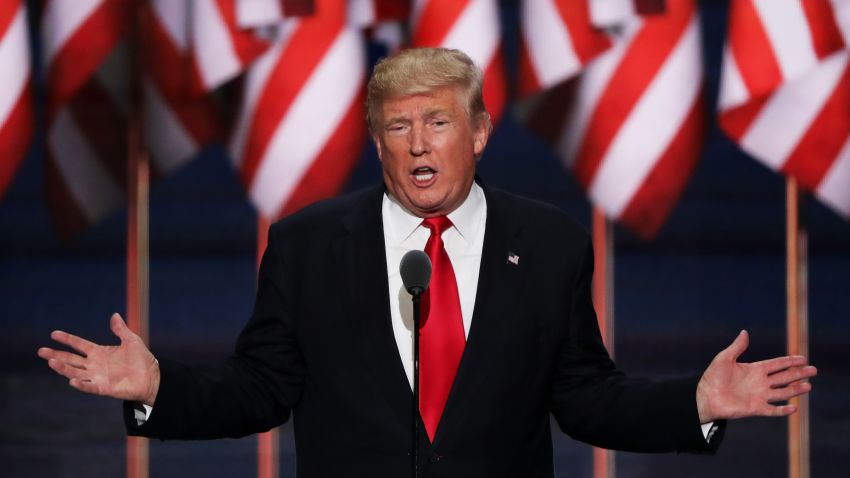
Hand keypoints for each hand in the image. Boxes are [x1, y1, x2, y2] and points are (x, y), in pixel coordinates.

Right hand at [37, 313, 160, 405]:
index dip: (67, 339)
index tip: (53, 334)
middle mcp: (95, 365)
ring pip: (75, 372)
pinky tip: (71, 380)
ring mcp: (98, 377)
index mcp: (99, 352)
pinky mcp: (104, 388)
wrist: (152, 377)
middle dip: (56, 355)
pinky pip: (89, 387)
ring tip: (51, 362)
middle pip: (71, 359)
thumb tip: (114, 315)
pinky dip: (81, 384)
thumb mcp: (131, 340)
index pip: (79, 344)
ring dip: (63, 368)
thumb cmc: (142, 359)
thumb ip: (120, 329)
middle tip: (41, 351)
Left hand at [696, 330, 815, 422]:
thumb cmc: (712, 377)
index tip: (803, 358)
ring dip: (795, 390)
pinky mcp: (755, 409)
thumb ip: (737, 347)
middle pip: (784, 377)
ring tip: (808, 386)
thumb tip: (744, 332)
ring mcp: (759, 396)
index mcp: (754, 370)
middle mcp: (760, 383)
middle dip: (798, 374)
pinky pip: (772, 410)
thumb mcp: (724, 358)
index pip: (776, 364)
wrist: (705, 397)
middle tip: (813, 370)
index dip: (789, 361)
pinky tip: (793, 408)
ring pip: (782, 393)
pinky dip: (782, 410)